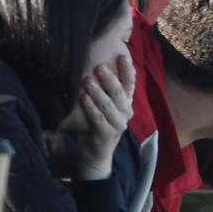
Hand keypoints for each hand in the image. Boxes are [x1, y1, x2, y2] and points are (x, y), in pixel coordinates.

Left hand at [73, 56, 135, 179]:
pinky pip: (97, 118)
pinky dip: (90, 108)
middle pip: (119, 93)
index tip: (122, 56)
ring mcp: (117, 125)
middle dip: (109, 79)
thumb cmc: (98, 126)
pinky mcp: (105, 135)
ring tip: (86, 80)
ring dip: (97, 91)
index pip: (130, 85)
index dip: (127, 70)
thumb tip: (97, 65)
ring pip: (107, 105)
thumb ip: (106, 92)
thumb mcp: (105, 108)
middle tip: (99, 66)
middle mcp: (125, 114)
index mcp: (126, 105)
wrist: (95, 156)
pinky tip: (82, 98)